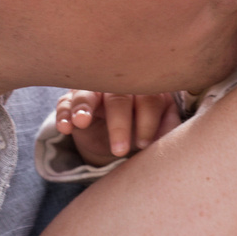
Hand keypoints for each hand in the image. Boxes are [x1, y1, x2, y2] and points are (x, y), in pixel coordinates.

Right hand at [54, 89, 181, 162]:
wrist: (120, 136)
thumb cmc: (145, 128)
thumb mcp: (160, 128)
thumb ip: (168, 129)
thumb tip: (172, 142)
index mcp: (146, 88)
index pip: (149, 98)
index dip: (147, 121)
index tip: (144, 145)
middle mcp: (119, 85)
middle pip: (118, 97)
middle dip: (119, 124)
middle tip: (120, 150)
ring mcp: (93, 90)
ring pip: (87, 93)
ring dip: (83, 107)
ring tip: (82, 122)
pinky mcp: (71, 101)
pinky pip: (64, 104)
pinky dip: (64, 114)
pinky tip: (66, 127)